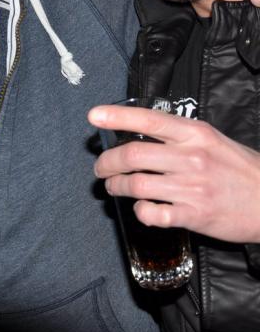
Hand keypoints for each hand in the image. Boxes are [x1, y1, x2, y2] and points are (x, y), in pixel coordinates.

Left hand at [89, 104, 259, 242]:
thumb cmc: (237, 168)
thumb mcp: (210, 139)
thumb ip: (176, 134)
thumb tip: (136, 130)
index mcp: (194, 134)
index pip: (148, 120)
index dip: (117, 116)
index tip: (93, 116)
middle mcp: (191, 158)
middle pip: (132, 155)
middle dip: (107, 162)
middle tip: (101, 167)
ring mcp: (192, 188)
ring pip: (136, 184)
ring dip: (116, 186)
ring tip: (113, 186)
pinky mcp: (195, 215)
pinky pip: (153, 213)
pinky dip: (140, 211)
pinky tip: (141, 208)